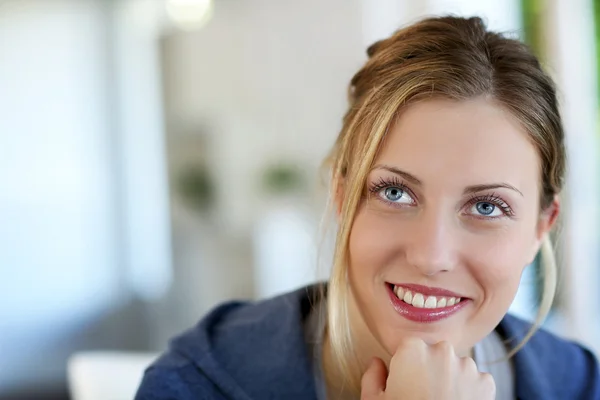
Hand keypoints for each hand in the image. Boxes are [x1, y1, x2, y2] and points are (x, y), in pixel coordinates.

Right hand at [361, 338, 494, 398]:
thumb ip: (372, 376)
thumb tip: (376, 363)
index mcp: (412, 349)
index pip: (408, 348)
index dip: (406, 366)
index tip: (404, 383)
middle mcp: (442, 350)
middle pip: (434, 354)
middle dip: (430, 369)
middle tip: (422, 395)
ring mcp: (467, 366)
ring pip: (456, 367)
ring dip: (450, 379)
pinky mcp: (486, 384)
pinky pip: (476, 382)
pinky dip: (470, 392)